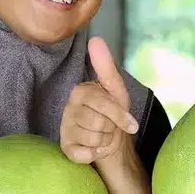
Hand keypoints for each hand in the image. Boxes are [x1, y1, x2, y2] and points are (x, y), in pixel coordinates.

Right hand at [60, 37, 138, 163]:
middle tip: (109, 126)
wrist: (111, 141)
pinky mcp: (64, 147)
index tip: (129, 123)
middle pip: (98, 123)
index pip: (103, 105)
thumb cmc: (113, 114)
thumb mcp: (116, 89)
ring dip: (104, 141)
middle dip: (111, 128)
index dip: (120, 117)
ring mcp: (64, 128)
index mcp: (80, 91)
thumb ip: (106, 66)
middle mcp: (68, 108)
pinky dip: (94, 154)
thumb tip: (96, 39)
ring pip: (92, 139)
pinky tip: (93, 148)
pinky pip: (83, 154)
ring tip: (102, 136)